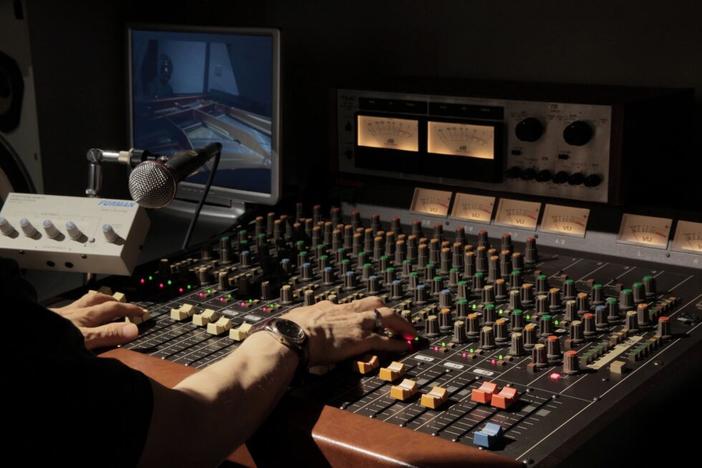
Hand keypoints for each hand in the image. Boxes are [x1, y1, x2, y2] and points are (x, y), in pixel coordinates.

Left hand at [51, 291, 146, 349]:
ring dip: (96, 300)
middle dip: (115, 301)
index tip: (143, 314)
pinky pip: (69, 309)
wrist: (22, 343)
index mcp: (85, 318)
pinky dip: (78, 308)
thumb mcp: (86, 341)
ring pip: (82, 301)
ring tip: (104, 301)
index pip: (113, 309)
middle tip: (127, 306)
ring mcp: (61, 315)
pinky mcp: (49, 319)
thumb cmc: (50, 342)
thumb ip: (109, 335)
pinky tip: (75, 314)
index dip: (130, 310)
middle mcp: (74, 313)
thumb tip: (134, 329)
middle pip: (98, 300)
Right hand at [281, 296, 416, 365]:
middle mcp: (348, 311)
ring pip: (388, 316)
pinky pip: (386, 340)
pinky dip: (398, 343)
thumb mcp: (300, 317)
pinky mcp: (362, 338)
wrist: (294, 336)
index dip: (364, 311)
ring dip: (401, 324)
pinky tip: (405, 346)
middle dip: (389, 311)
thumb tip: (301, 317)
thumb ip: (306, 317)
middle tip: (399, 320)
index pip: (354, 306)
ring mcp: (357, 323)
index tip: (369, 317)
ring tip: (410, 332)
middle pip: (376, 303)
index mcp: (332, 307)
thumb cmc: (291, 330)